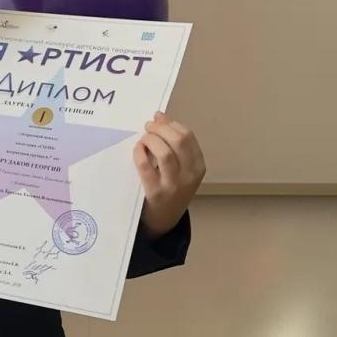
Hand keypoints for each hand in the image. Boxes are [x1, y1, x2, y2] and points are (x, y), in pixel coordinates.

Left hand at [133, 111, 205, 238]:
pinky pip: (146, 166)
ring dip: (151, 139)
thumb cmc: (171, 189)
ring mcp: (173, 185)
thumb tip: (159, 116)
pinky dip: (140, 152)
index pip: (187, 137)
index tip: (159, 120)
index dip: (171, 124)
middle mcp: (189, 175)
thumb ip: (173, 145)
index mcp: (198, 167)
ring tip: (144, 138)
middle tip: (148, 127)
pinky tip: (138, 149)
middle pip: (179, 141)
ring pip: (164, 152)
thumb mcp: (181, 169)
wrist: (163, 220)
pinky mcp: (155, 193)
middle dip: (161, 128)